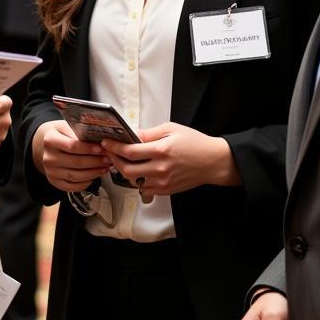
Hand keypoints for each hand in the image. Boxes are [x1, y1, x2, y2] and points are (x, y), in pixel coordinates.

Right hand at [32, 120, 111, 192]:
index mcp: (50, 140)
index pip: (72, 146)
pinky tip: (94, 176)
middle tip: (108, 159)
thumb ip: (81, 133)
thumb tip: (101, 140)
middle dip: (95, 161)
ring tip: (105, 167)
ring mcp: (50, 171)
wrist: (50, 145)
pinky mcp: (54, 182)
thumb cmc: (63, 134)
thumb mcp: (68, 127)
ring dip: (94, 173)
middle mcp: (48, 157)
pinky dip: (86, 183)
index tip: (101, 149)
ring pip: (76, 176)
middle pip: (76, 162)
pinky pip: (73, 186)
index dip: (88, 149)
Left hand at [100, 123, 240, 198]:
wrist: (213, 162)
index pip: (129, 152)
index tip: (106, 143)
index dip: (114, 148)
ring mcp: (163, 182)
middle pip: (127, 169)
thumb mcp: (171, 129)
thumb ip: (149, 133)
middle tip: (110, 153)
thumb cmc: (194, 143)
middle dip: (114, 160)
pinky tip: (137, 171)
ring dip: (124, 171)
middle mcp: (160, 169)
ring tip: (121, 161)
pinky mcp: (166, 190)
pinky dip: (137, 180)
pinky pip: (145, 188)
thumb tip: (131, 133)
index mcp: (161, 151)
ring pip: (133, 181)